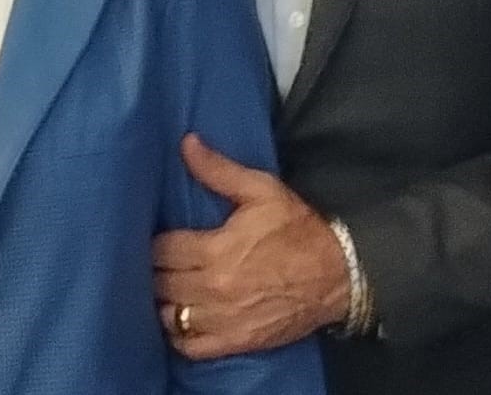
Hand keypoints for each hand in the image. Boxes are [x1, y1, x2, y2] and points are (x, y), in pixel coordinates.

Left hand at [152, 134, 349, 358]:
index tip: (153, 238)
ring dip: (162, 302)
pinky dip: (178, 336)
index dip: (151, 244)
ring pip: (168, 316)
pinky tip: (179, 320)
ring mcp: (223, 319)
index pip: (159, 251)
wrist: (340, 274)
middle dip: (153, 271)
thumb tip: (186, 143)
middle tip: (156, 263)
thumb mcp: (261, 190)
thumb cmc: (298, 229)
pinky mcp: (237, 342)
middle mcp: (213, 289)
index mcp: (215, 250)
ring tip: (165, 289)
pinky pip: (190, 347)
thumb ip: (218, 170)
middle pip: (159, 283)